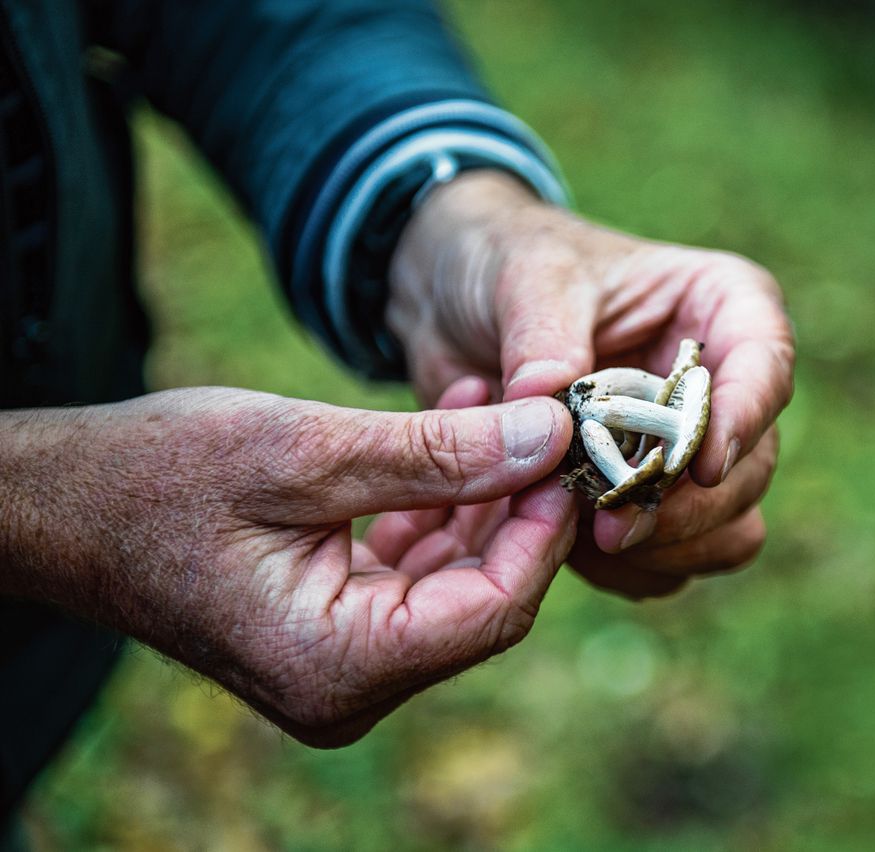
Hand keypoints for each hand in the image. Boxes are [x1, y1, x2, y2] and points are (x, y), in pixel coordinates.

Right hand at [0, 387, 573, 744]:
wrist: (63, 506)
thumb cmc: (157, 477)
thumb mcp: (306, 451)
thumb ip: (436, 455)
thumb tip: (550, 439)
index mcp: (337, 664)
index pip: (494, 611)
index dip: (544, 529)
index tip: (569, 448)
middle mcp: (347, 686)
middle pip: (483, 599)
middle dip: (520, 506)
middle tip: (549, 418)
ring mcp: (342, 664)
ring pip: (456, 581)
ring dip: (484, 493)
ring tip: (504, 404)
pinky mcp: (336, 628)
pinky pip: (416, 571)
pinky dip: (440, 504)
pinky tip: (458, 430)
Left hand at [388, 171, 793, 596]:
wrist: (456, 309)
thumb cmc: (509, 263)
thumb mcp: (524, 275)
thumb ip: (543, 334)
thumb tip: (549, 398)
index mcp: (719, 306)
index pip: (766, 362)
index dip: (744, 418)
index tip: (700, 466)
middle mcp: (721, 384)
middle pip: (752, 464)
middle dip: (689, 506)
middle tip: (615, 527)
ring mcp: (690, 450)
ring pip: (728, 526)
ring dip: (668, 547)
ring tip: (590, 541)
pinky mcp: (652, 501)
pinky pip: (673, 561)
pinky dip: (631, 569)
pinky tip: (571, 552)